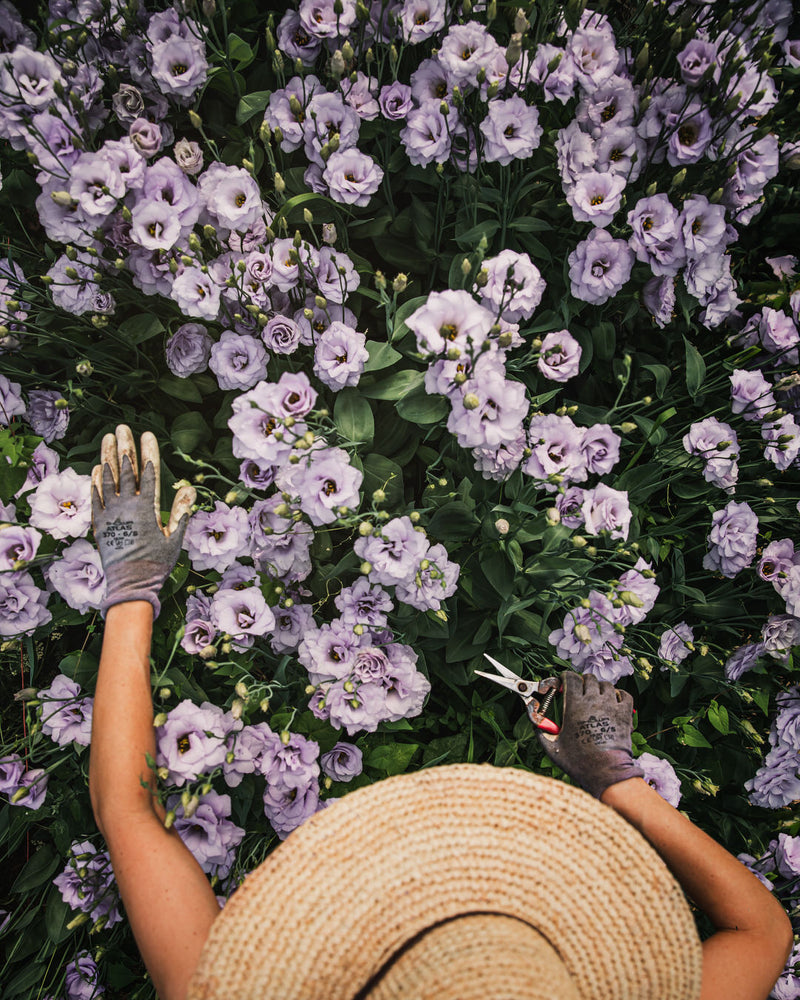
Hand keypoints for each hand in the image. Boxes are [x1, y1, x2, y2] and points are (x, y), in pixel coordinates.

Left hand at [91, 425, 194, 618]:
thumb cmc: (157, 563)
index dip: (148, 452)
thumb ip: (181, 512)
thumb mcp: (174, 539)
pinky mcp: (99, 524)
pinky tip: (97, 468)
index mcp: (147, 509)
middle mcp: (126, 507)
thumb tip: (188, 490)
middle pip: (125, 470)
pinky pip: (96, 497)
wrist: (130, 585)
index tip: (147, 435)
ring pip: (107, 479)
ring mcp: (110, 514)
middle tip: (123, 428)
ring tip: (108, 438)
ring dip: (107, 457)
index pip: (148, 473)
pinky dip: (96, 481)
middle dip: (124, 447)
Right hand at [536, 671, 642, 798]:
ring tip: (595, 698)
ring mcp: (611, 706)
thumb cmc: (579, 762)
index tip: (563, 683)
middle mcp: (593, 701)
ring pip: (606, 685)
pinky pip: (624, 695)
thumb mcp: (553, 748)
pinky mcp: (625, 714)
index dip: (566, 678)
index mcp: (574, 705)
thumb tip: (535, 722)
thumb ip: (541, 732)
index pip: (570, 678)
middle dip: (582, 681)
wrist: (607, 773)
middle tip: (579, 691)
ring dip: (599, 688)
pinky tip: (613, 702)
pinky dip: (619, 695)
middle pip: (589, 678)